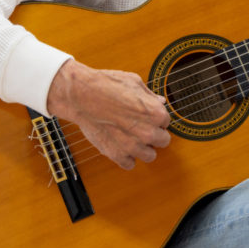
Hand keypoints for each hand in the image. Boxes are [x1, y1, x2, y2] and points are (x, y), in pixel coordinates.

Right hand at [46, 59, 171, 169]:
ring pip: (149, 156)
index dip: (155, 119)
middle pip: (163, 141)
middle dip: (154, 135)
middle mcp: (148, 132)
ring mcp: (133, 146)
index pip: (166, 122)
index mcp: (156, 114)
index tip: (145, 117)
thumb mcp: (135, 83)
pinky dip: (126, 158)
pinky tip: (121, 147)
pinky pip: (129, 164)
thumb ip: (150, 96)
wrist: (82, 96)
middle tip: (141, 128)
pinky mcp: (116, 154)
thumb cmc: (107, 86)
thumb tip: (159, 102)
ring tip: (132, 139)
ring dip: (143, 149)